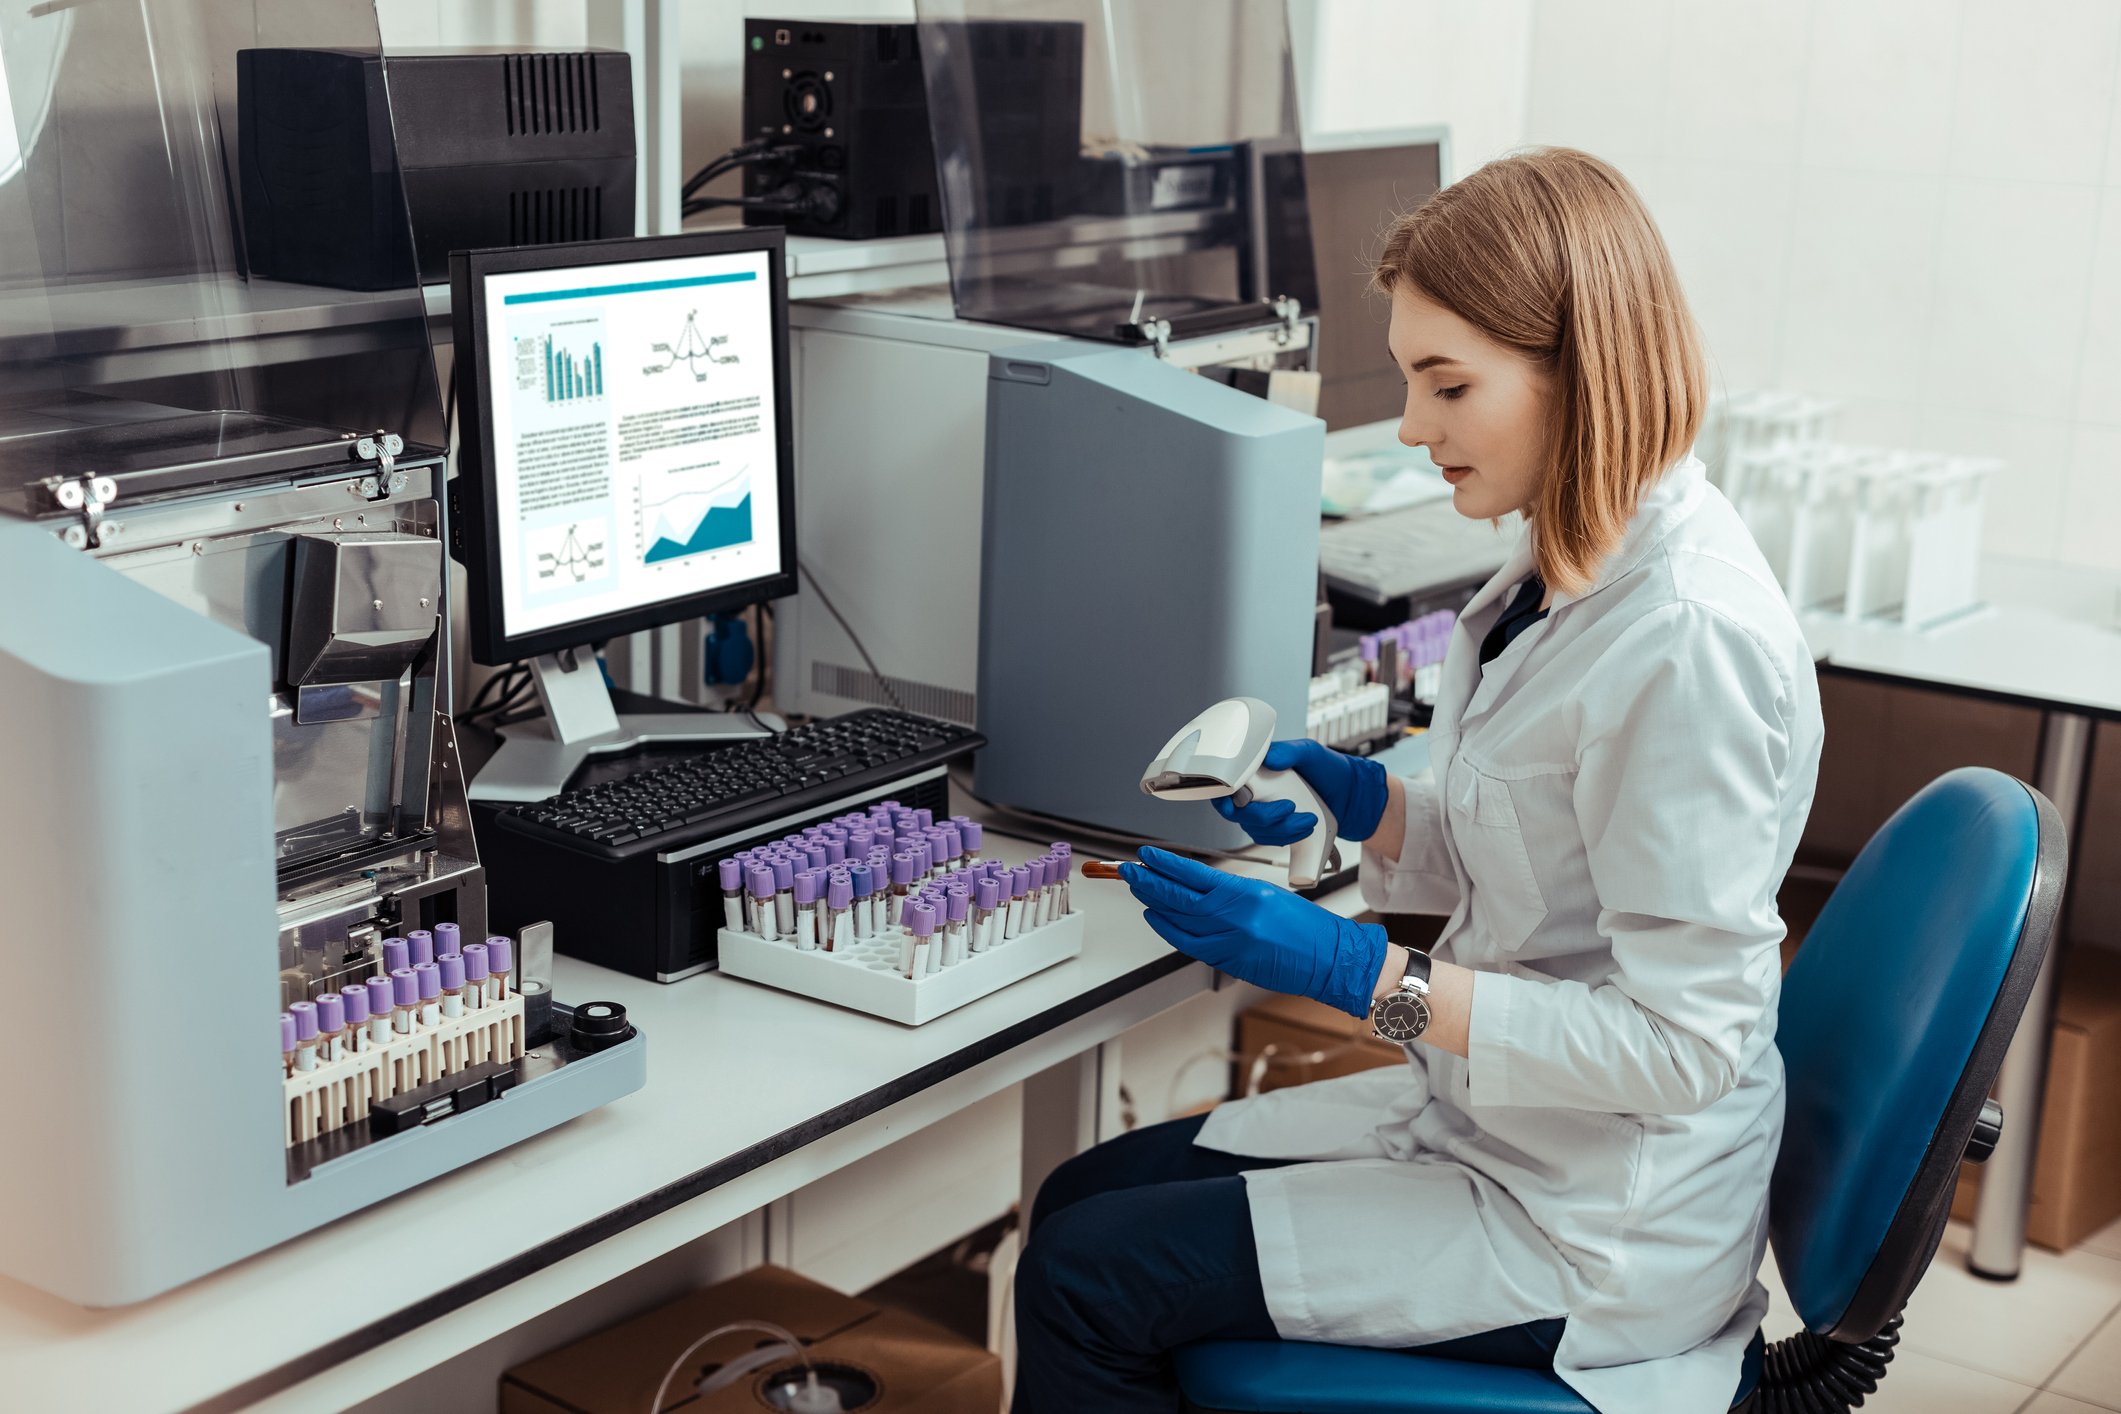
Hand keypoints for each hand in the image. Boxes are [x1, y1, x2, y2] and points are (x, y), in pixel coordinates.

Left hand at [1120, 847, 1387, 1016]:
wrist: (1328, 957)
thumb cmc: (1305, 927)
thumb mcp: (1266, 895)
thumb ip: (1231, 892)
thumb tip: (1198, 888)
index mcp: (1246, 893)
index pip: (1194, 874)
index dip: (1166, 864)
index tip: (1148, 855)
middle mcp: (1234, 916)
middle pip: (1179, 896)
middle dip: (1149, 882)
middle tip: (1130, 871)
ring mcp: (1230, 941)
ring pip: (1179, 919)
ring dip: (1154, 903)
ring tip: (1138, 889)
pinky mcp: (1229, 961)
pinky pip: (1189, 943)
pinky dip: (1169, 929)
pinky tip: (1156, 918)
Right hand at [1212, 739, 1389, 843]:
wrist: (1350, 797)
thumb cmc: (1330, 770)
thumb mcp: (1311, 752)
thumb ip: (1290, 751)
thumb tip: (1270, 758)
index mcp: (1257, 770)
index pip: (1226, 785)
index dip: (1223, 797)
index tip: (1236, 804)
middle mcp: (1255, 792)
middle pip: (1239, 813)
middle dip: (1265, 816)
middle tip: (1289, 808)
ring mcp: (1263, 812)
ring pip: (1255, 829)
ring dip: (1282, 829)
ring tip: (1309, 819)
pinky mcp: (1275, 829)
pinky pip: (1269, 839)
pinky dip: (1287, 837)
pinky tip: (1304, 827)